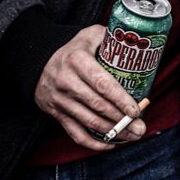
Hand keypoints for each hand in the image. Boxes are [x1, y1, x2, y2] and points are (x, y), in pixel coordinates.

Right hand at [33, 25, 146, 150]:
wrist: (38, 63)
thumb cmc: (73, 50)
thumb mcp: (88, 36)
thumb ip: (110, 37)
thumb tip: (135, 43)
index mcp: (77, 60)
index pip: (102, 83)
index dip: (120, 99)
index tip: (135, 110)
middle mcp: (67, 81)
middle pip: (98, 106)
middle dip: (122, 120)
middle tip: (140, 127)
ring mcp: (60, 100)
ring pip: (89, 122)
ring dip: (113, 132)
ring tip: (132, 135)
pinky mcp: (57, 114)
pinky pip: (76, 133)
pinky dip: (94, 143)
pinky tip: (111, 144)